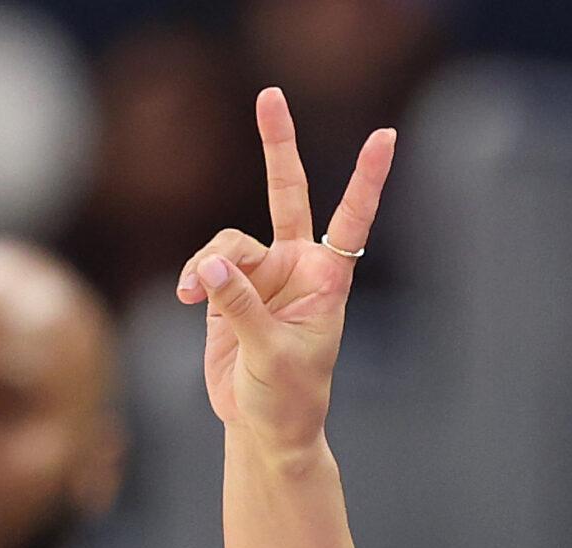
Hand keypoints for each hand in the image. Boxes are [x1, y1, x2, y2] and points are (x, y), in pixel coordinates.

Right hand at [176, 88, 394, 452]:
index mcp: (327, 279)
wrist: (263, 428)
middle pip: (287, 192)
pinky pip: (205, 264)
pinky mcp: (228, 288)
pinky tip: (187, 298)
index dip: (366, 179)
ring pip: (228, 242)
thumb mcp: (270, 355)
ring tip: (194, 295)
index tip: (384, 136)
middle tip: (271, 95)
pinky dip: (193, 278)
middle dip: (278, 144)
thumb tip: (208, 267)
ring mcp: (262, 274)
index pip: (351, 219)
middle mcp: (297, 267)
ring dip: (208, 264)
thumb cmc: (288, 399)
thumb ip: (241, 307)